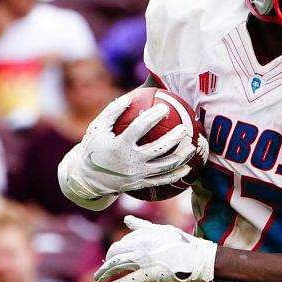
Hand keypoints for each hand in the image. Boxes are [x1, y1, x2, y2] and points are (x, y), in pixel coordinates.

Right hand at [70, 95, 202, 200]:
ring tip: (194, 147)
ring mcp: (137, 175)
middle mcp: (130, 162)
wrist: (87, 178)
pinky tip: (187, 169)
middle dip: (174, 137)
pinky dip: (176, 175)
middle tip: (185, 127)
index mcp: (119, 146)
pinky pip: (162, 180)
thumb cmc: (93, 147)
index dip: (153, 116)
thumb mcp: (97, 127)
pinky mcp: (141, 184)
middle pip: (158, 148)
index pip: (139, 128)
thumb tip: (130, 97)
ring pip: (165, 167)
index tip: (164, 107)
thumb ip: (112, 111)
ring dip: (182, 157)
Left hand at [95, 215, 216, 281]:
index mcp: (145, 233)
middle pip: (114, 253)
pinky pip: (128, 281)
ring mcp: (145, 260)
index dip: (115, 252)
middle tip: (103, 271)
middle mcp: (142, 245)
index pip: (122, 242)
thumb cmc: (185, 244)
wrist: (201, 258)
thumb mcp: (163, 230)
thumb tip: (126, 219)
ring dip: (104, 273)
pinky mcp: (150, 275)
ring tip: (97, 279)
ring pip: (117, 266)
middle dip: (106, 262)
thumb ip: (143, 225)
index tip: (112, 259)